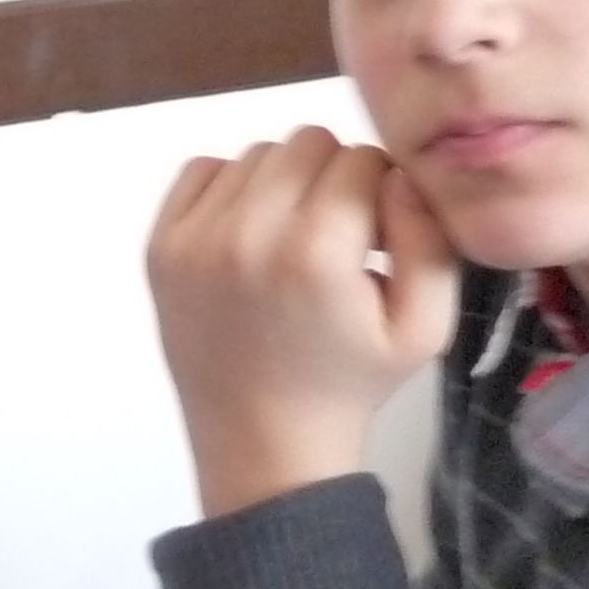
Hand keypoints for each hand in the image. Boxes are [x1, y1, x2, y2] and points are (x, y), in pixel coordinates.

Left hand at [148, 129, 462, 516]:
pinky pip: (203, 170)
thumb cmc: (349, 385)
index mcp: (316, 252)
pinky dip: (231, 191)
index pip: (362, 158)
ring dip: (283, 184)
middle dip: (333, 179)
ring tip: (291, 244)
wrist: (263, 446)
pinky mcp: (160, 247)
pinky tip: (250, 240)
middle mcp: (247, 233)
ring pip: (257, 154)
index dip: (380, 191)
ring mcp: (194, 239)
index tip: (374, 239)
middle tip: (335, 239)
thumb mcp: (425, 328)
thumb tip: (399, 173)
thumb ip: (429, 239)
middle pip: (307, 142)